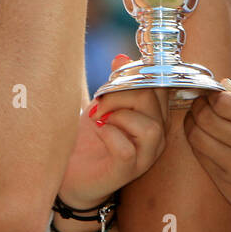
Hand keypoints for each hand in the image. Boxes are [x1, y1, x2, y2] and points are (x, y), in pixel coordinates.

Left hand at [58, 54, 168, 208]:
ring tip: (100, 119)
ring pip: (149, 127)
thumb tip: (122, 57)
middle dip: (120, 93)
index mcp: (155, 116)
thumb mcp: (103, 104)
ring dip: (118, 115)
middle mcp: (158, 136)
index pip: (160, 85)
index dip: (136, 75)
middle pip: (153, 99)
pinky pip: (126, 149)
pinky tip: (98, 132)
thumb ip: (116, 83)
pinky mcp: (128, 172)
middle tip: (99, 103)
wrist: (70, 173)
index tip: (113, 78)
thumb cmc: (90, 139)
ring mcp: (145, 156)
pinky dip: (109, 135)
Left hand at [182, 79, 230, 231]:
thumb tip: (223, 84)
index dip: (211, 93)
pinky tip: (203, 140)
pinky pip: (201, 157)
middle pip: (207, 116)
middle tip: (199, 104)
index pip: (225, 100)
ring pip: (198, 136)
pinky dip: (197, 145)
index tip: (210, 92)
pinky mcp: (229, 188)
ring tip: (197, 120)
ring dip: (192, 124)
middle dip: (197, 106)